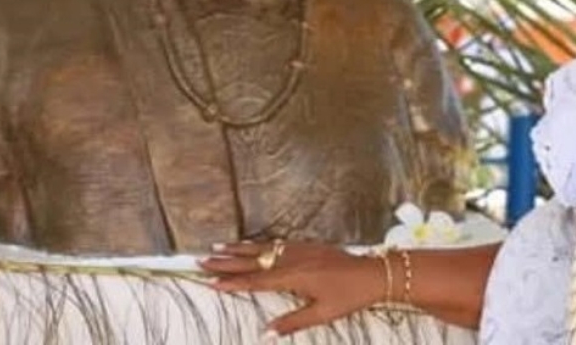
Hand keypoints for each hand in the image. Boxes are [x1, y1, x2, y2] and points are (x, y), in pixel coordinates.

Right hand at [200, 240, 384, 335]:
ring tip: (218, 246)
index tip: (210, 281)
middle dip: (226, 260)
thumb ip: (291, 323)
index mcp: (293, 277)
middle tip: (202, 260)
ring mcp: (300, 249)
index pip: (255, 281)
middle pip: (253, 260)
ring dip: (240, 248)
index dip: (232, 281)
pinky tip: (252, 245)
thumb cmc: (349, 296)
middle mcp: (292, 259)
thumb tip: (265, 333)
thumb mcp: (321, 314)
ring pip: (263, 248)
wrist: (373, 273)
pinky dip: (260, 244)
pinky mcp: (308, 245)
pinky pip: (277, 243)